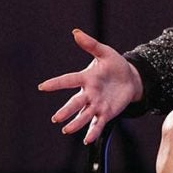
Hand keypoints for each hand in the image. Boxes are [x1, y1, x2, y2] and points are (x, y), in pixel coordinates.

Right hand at [38, 29, 143, 143]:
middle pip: (75, 102)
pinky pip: (98, 124)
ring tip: (67, 129)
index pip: (69, 80)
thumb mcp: (105, 53)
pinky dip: (92, 132)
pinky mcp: (106, 113)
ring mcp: (96, 104)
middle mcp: (88, 93)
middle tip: (56, 118)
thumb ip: (90, 44)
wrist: (130, 79)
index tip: (42, 87)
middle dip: (66, 110)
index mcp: (86, 78)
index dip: (56, 83)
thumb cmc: (115, 65)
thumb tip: (76, 32)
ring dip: (76, 123)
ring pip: (84, 115)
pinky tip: (87, 140)